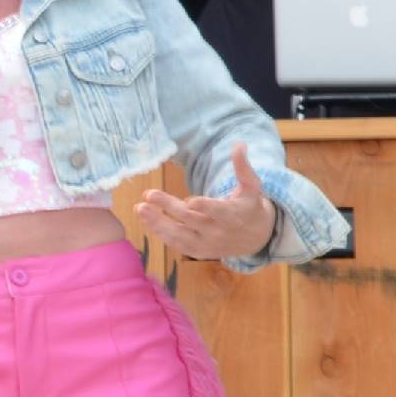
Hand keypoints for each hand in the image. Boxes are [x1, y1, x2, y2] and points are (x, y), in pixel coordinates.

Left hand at [133, 150, 280, 262]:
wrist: (255, 238)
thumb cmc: (249, 206)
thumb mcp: (251, 186)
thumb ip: (243, 167)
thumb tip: (240, 144)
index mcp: (233, 215)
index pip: (219, 212)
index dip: (205, 207)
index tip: (190, 201)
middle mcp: (219, 232)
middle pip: (191, 220)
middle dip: (169, 207)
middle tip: (149, 194)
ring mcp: (207, 244)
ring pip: (180, 235)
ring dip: (158, 223)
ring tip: (140, 209)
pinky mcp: (198, 252)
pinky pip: (176, 244)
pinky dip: (160, 233)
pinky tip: (146, 219)